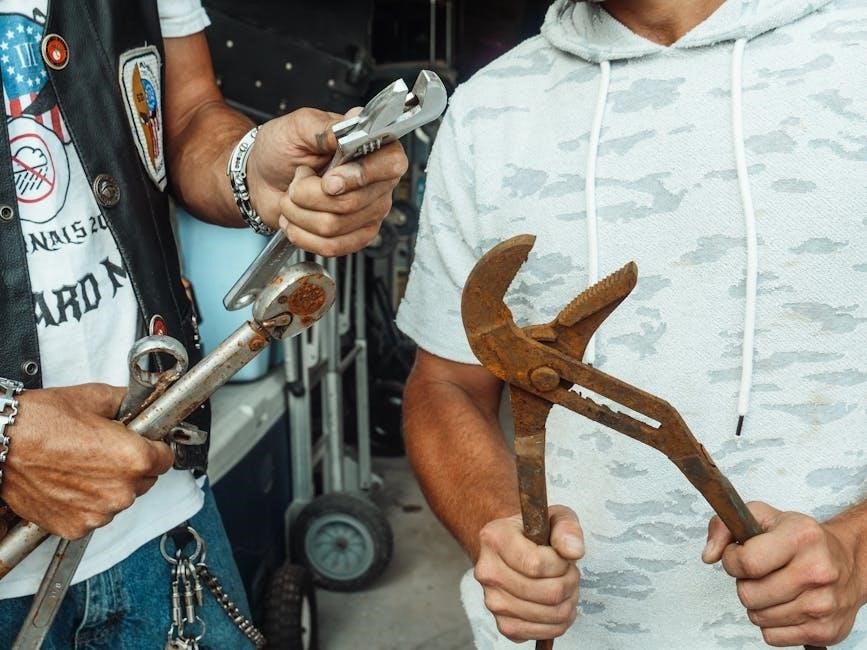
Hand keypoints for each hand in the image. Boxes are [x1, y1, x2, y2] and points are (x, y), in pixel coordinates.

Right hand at [1, 384, 173, 538]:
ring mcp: (98, 513)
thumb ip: (129, 403)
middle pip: (144, 480)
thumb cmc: (40, 422)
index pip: (166, 458)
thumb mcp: (95, 397)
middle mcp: (120, 491)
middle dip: (131, 466)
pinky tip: (68, 482)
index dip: (154, 446)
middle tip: (104, 450)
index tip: (143, 442)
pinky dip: (85, 502)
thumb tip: (141, 403)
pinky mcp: (74, 527)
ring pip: (118, 499)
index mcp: (134, 458)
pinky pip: (93, 515)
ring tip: (81, 464)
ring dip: (108, 485)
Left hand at [245, 107, 406, 255]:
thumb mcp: (298, 127)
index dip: (360, 176)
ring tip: (293, 198)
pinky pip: (333, 246)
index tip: (329, 179)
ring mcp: (369, 212)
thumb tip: (348, 130)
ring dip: (300, 213)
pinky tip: (296, 219)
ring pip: (335, 226)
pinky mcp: (356, 237)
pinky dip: (303, 235)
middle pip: (352, 202)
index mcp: (373, 147)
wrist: (263, 179)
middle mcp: (377, 181)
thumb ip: (325, 128)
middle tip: (298, 179)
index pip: (390, 165)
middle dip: (309, 194)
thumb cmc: (282, 150)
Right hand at [474, 505, 583, 641]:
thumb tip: (574, 551)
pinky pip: (544, 632)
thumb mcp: (554, 517)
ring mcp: (493, 601)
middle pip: (547, 593)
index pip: (536, 564)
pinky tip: (556, 602)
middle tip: (568, 571)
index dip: (561, 564)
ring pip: (550, 614)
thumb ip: (567, 528)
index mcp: (494, 538)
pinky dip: (560, 620)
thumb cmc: (535, 532)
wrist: (514, 549)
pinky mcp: (504, 625)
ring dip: (568, 601)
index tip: (562, 556)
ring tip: (564, 585)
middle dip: (569, 582)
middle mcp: (487, 572)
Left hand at [703, 501, 864, 646]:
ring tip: (775, 586)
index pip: (746, 562)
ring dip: (759, 604)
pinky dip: (772, 623)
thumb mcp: (763, 517)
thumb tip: (709, 555)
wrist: (849, 562)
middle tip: (761, 573)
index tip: (739, 555)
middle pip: (748, 594)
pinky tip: (785, 604)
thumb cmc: (802, 539)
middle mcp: (816, 571)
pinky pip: (772, 637)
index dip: (732, 561)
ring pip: (758, 617)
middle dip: (745, 583)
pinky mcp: (824, 631)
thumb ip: (724, 526)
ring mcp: (823, 604)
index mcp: (800, 537)